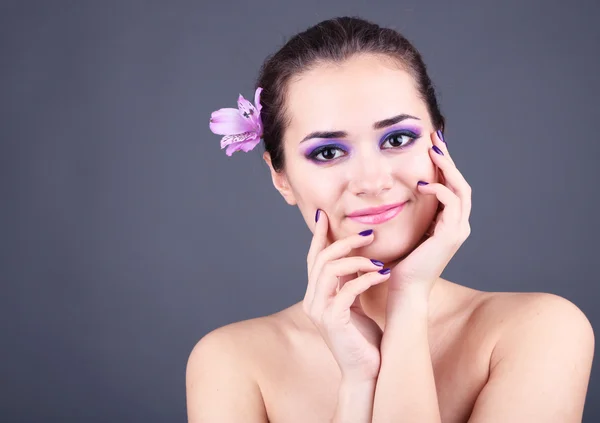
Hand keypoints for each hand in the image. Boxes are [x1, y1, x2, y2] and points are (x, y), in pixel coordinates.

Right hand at [303, 209, 390, 382]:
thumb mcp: (354, 302)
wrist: (366, 372)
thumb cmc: (363, 338)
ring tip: (379, 262)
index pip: (313, 258)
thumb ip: (349, 281)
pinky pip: (346, 290)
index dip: (319, 236)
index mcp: (316, 294)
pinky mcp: (332, 321)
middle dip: (345, 242)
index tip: (325, 215)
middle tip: (368, 235)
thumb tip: (355, 255)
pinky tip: (382, 276)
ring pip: (329, 270)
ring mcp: (320, 311)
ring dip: (357, 260)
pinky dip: (365, 279)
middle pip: (321, 258)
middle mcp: (313, 300)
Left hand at [387, 130, 471, 303]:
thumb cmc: (399, 263)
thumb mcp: (405, 230)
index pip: (452, 187)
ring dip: (448, 167)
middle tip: (436, 138)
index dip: (444, 165)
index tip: (431, 145)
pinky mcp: (451, 235)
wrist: (404, 289)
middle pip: (461, 183)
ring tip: (433, 149)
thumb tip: (396, 191)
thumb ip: (409, 212)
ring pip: (461, 189)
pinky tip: (421, 183)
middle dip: (449, 159)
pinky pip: (451, 203)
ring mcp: (458, 230)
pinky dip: (439, 189)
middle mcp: (458, 225)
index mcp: (448, 223)